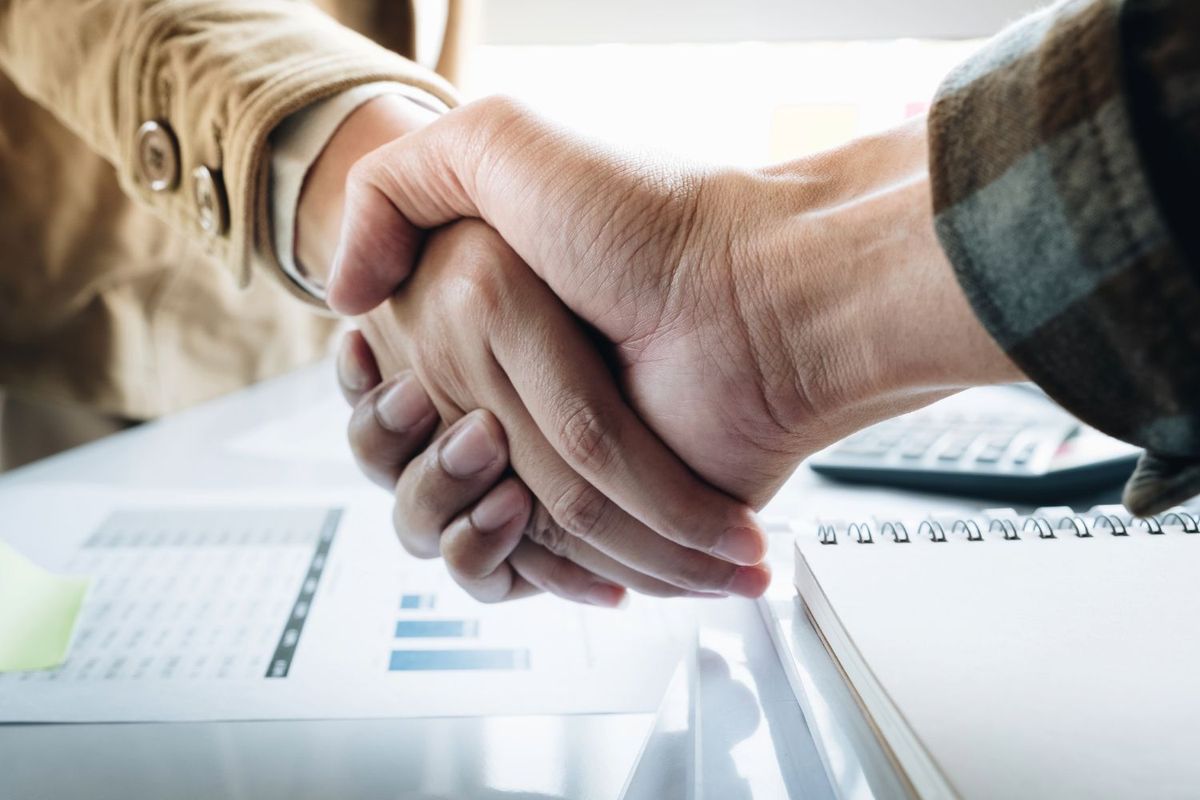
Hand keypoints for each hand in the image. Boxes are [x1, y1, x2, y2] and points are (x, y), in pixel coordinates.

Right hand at [354, 219, 770, 597]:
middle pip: (401, 468)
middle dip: (416, 454)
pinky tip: (508, 516)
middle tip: (464, 418)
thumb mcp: (500, 143)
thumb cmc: (644, 219)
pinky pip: (512, 572)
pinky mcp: (594, 526)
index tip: (394, 375)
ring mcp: (545, 465)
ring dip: (443, 507)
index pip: (379, 395)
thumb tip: (343, 290)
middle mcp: (505, 397)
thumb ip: (395, 186)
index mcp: (475, 328)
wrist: (755, 292)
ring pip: (439, 525)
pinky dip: (501, 563)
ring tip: (491, 455)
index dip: (373, 399)